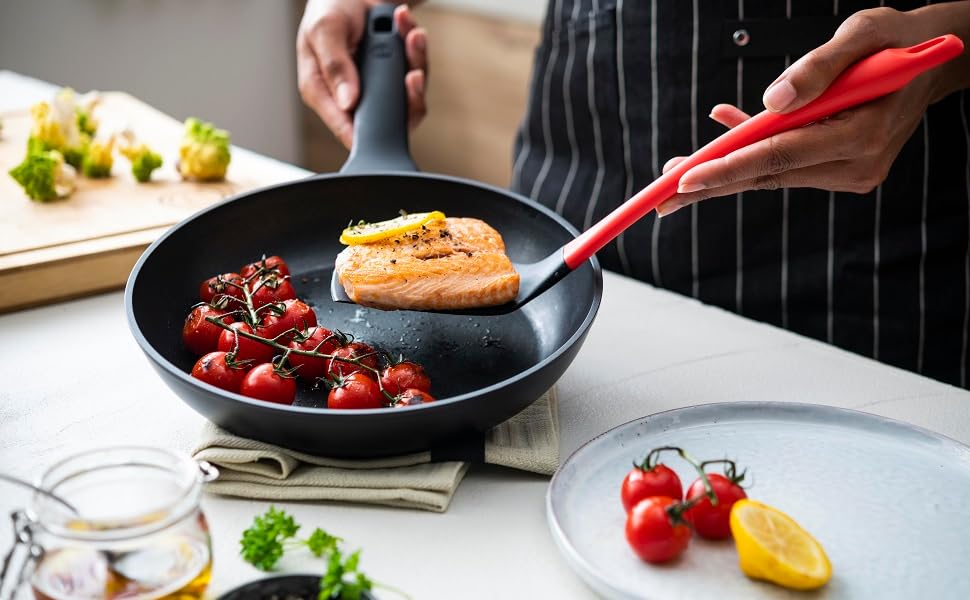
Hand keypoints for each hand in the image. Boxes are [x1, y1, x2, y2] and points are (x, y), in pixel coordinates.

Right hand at [297, 0, 427, 147]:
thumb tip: (347, 102)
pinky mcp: (397, 75)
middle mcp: (352, 94)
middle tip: (411, 73)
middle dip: (405, 95)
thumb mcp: (324, 30)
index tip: (389, 119)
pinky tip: (408, 26)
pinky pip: (418, 72)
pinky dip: (417, 48)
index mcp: (323, 91)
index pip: (346, 128)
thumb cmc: (330, 9)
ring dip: (415, 63)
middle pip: (386, 118)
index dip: (368, 132)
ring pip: (409, 97)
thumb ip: (334, 65)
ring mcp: (378, 86)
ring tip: (411, 35)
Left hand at [656, 3, 969, 215]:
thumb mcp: (861, 34)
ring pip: (773, 173)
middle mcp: (857, 163)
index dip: (729, 168)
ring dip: (725, 169)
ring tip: (677, 169)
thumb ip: (819, 67)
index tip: (686, 181)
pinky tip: (725, 130)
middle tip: (662, 199)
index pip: (781, 157)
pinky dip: (752, 151)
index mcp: (864, 133)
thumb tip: (770, 101)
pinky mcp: (841, 169)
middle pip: (769, 175)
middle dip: (713, 183)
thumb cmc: (895, 40)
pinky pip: (785, 163)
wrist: (931, 58)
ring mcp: (850, 171)